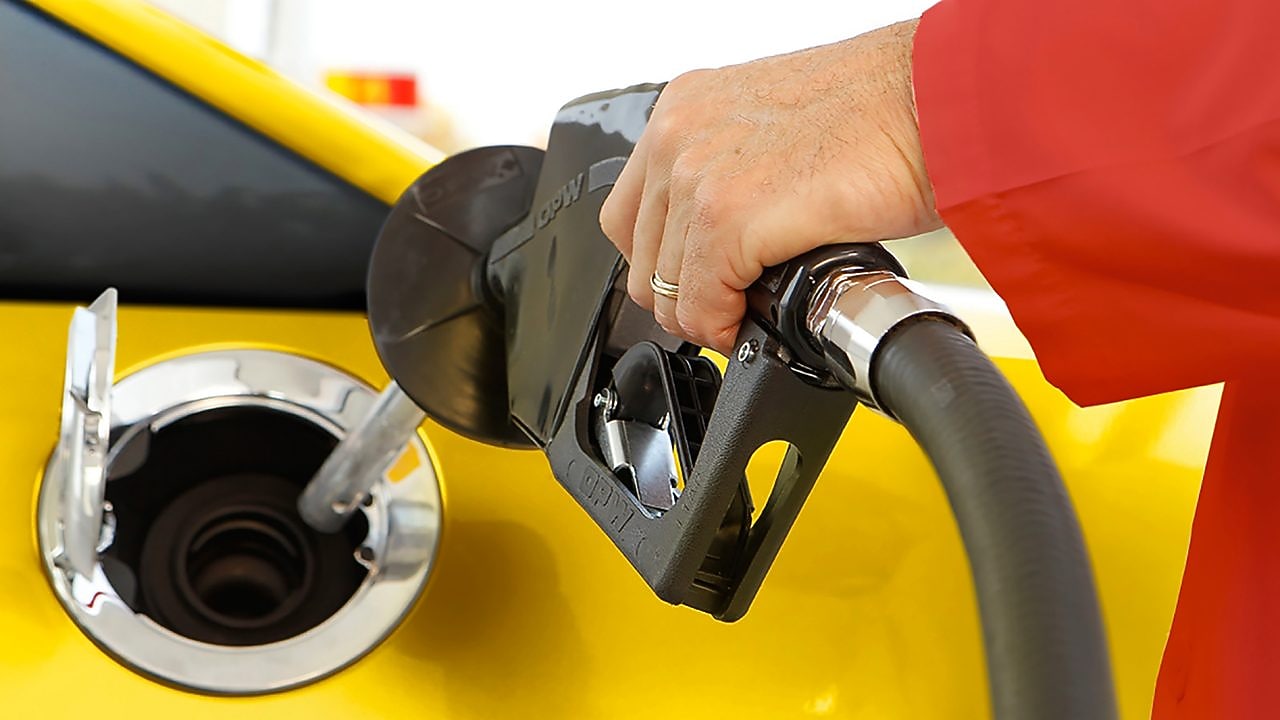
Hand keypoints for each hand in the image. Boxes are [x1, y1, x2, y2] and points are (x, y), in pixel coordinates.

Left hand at [599, 20, 939, 353]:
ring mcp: (697, 174)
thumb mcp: (776, 131)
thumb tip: (724, 239)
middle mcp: (678, 134)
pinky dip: (724, 326)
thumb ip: (733, 173)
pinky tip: (756, 318)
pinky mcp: (729, 215)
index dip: (663, 262)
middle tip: (727, 308)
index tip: (696, 281)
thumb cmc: (884, 111)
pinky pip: (700, 303)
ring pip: (666, 288)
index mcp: (686, 108)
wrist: (937, 100)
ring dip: (706, 315)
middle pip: (640, 256)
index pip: (631, 213)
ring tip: (748, 314)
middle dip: (682, 296)